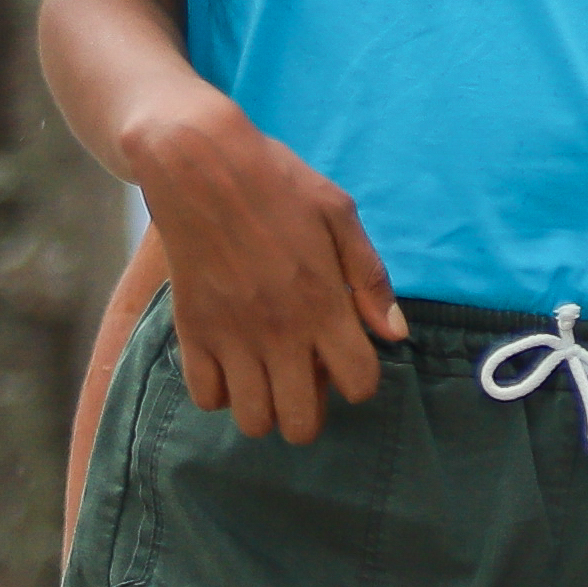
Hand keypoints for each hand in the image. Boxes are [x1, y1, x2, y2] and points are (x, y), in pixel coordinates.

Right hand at [127, 92, 407, 444]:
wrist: (199, 165)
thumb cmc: (278, 183)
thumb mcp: (340, 215)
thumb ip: (369, 278)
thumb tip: (395, 333)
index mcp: (323, 302)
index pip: (358, 383)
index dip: (360, 382)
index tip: (349, 361)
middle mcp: (279, 330)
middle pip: (302, 421)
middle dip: (312, 414)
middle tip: (306, 381)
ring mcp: (231, 335)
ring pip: (253, 420)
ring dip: (266, 409)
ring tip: (269, 378)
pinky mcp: (192, 330)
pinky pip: (205, 396)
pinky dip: (221, 392)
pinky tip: (232, 366)